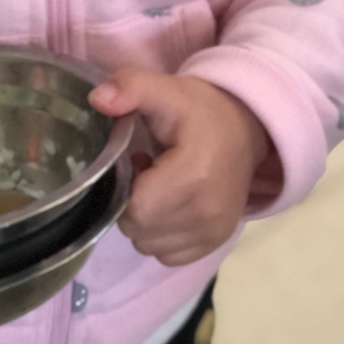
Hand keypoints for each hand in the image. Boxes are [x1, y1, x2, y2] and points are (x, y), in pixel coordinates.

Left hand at [89, 69, 271, 266]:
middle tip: (146, 171)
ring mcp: (214, 233)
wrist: (246, 129)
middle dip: (131, 203)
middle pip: (140, 230)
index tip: (137, 161)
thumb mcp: (166, 89)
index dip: (125, 187)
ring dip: (144, 221)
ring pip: (149, 246)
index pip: (136, 209)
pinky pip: (168, 256)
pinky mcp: (216, 243)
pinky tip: (171, 204)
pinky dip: (161, 235)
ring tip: (160, 186)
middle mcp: (207, 214)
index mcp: (194, 177)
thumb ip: (131, 88)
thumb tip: (96, 99)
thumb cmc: (200, 110)